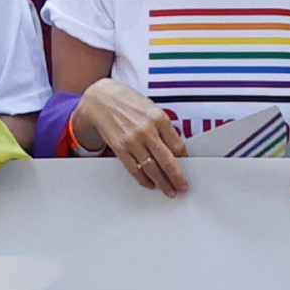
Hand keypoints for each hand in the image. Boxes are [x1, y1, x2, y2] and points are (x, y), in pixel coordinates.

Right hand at [71, 79, 186, 195]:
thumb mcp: (151, 108)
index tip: (188, 168)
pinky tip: (150, 184)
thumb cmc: (127, 101)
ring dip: (162, 183)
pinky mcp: (119, 148)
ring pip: (152, 169)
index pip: (178, 146)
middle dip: (177, 178)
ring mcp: (132, 140)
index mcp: (159, 118)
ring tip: (169, 190)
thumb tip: (175, 148)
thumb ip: (163, 127)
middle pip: (168, 161)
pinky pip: (134, 169)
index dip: (185, 160)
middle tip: (183, 187)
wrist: (101, 98)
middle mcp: (147, 130)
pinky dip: (143, 180)